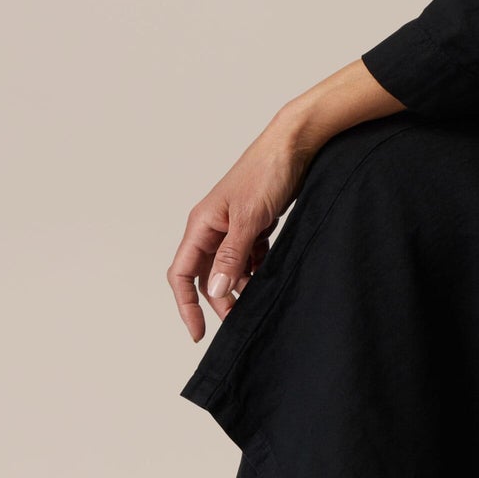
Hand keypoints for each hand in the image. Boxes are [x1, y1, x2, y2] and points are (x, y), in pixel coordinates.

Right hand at [167, 120, 315, 341]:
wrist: (295, 145)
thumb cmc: (267, 173)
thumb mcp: (248, 219)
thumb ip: (232, 256)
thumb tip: (218, 291)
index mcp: (202, 225)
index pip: (183, 273)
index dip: (186, 305)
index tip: (198, 332)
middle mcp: (213, 227)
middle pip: (207, 275)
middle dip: (220, 300)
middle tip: (239, 320)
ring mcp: (234, 227)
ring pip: (230, 268)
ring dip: (241, 286)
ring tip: (259, 299)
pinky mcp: (254, 225)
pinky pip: (249, 258)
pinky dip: (257, 271)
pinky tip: (269, 278)